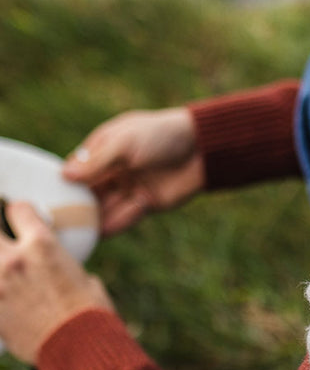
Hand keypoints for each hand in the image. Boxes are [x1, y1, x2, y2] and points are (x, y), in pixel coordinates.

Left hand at [0, 202, 113, 363]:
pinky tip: (5, 295)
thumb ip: (64, 267)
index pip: (18, 209)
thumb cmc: (90, 313)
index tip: (20, 215)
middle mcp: (13, 259)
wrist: (77, 347)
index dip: (20, 211)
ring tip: (5, 268)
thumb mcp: (85, 278)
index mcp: (42, 245)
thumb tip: (61, 269)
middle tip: (7, 243)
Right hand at [62, 108, 205, 234]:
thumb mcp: (125, 143)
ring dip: (93, 220)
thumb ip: (97, 161)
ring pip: (105, 208)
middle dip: (75, 207)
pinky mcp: (146, 203)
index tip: (47, 201)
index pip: (75, 171)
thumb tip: (64, 175)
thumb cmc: (161, 135)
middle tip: (58, 224)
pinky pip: (126, 216)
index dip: (62, 186)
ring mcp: (129, 187)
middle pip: (87, 194)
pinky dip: (115, 223)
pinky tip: (102, 232)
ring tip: (76, 234)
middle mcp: (112, 171)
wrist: (202, 147)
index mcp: (102, 150)